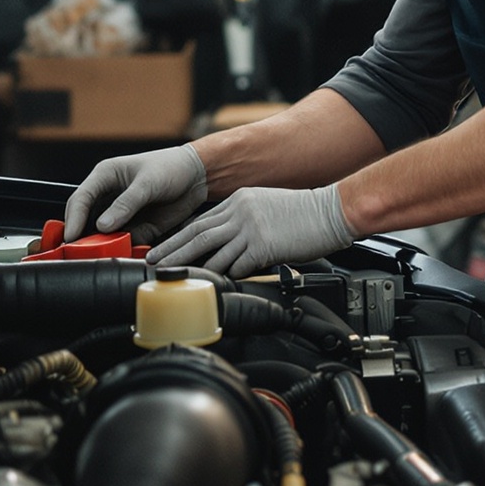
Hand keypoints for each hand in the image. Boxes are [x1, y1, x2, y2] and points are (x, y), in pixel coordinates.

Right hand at [63, 143, 206, 241]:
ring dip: (103, 246)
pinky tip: (126, 253)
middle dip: (81, 237)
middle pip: (86, 220)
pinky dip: (124, 250)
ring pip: (104, 235)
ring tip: (102, 256)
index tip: (71, 237)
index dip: (74, 219)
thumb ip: (126, 204)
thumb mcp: (148, 183)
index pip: (81, 199)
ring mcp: (122, 215)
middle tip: (78, 253)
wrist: (197, 176)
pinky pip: (125, 243)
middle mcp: (109, 197)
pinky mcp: (137, 228)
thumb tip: (103, 226)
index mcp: (105, 176)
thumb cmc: (171, 167)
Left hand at [148, 184, 353, 276]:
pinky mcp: (264, 245)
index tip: (163, 247)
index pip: (201, 221)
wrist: (331, 211)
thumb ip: (243, 219)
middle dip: (171, 250)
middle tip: (153, 261)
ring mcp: (251, 228)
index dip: (178, 236)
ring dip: (191, 266)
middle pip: (196, 234)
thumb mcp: (266, 205)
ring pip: (211, 251)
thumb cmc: (304, 212)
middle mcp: (240, 211)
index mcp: (239, 200)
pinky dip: (226, 275)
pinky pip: (237, 265)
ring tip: (174, 277)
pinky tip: (216, 285)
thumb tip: (226, 240)